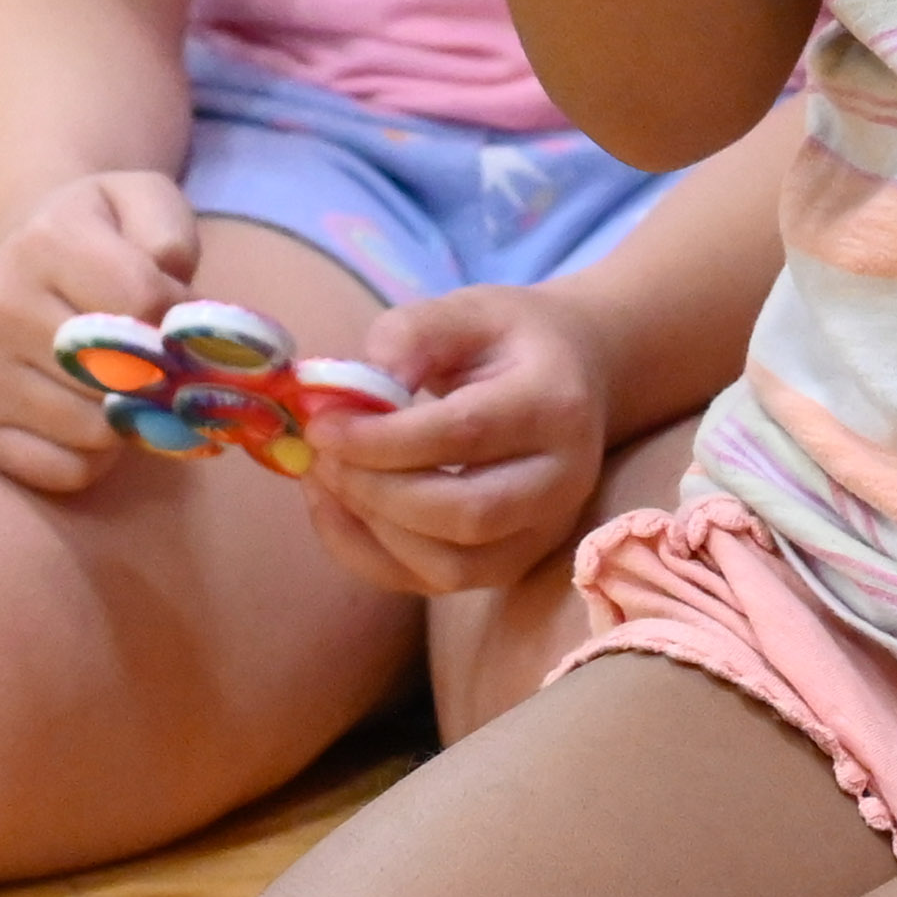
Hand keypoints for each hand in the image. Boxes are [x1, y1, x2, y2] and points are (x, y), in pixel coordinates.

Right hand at [0, 170, 206, 498]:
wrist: (28, 269)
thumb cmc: (105, 241)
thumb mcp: (145, 203)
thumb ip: (171, 233)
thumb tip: (171, 306)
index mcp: (45, 241)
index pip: (142, 301)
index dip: (176, 318)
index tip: (171, 315)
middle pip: (121, 376)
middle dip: (159, 377)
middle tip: (159, 362)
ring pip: (98, 430)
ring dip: (129, 419)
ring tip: (120, 384)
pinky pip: (68, 471)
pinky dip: (97, 458)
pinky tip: (89, 415)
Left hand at [295, 282, 610, 599]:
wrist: (576, 377)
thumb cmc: (509, 340)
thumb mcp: (466, 311)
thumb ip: (408, 338)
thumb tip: (350, 395)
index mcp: (554, 404)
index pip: (465, 433)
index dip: (382, 438)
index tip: (321, 425)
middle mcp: (561, 480)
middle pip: (464, 514)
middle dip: (375, 490)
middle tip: (319, 455)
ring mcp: (543, 533)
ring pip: (452, 566)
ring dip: (371, 529)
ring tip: (325, 478)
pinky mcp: (514, 565)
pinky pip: (435, 585)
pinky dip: (373, 556)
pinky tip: (337, 508)